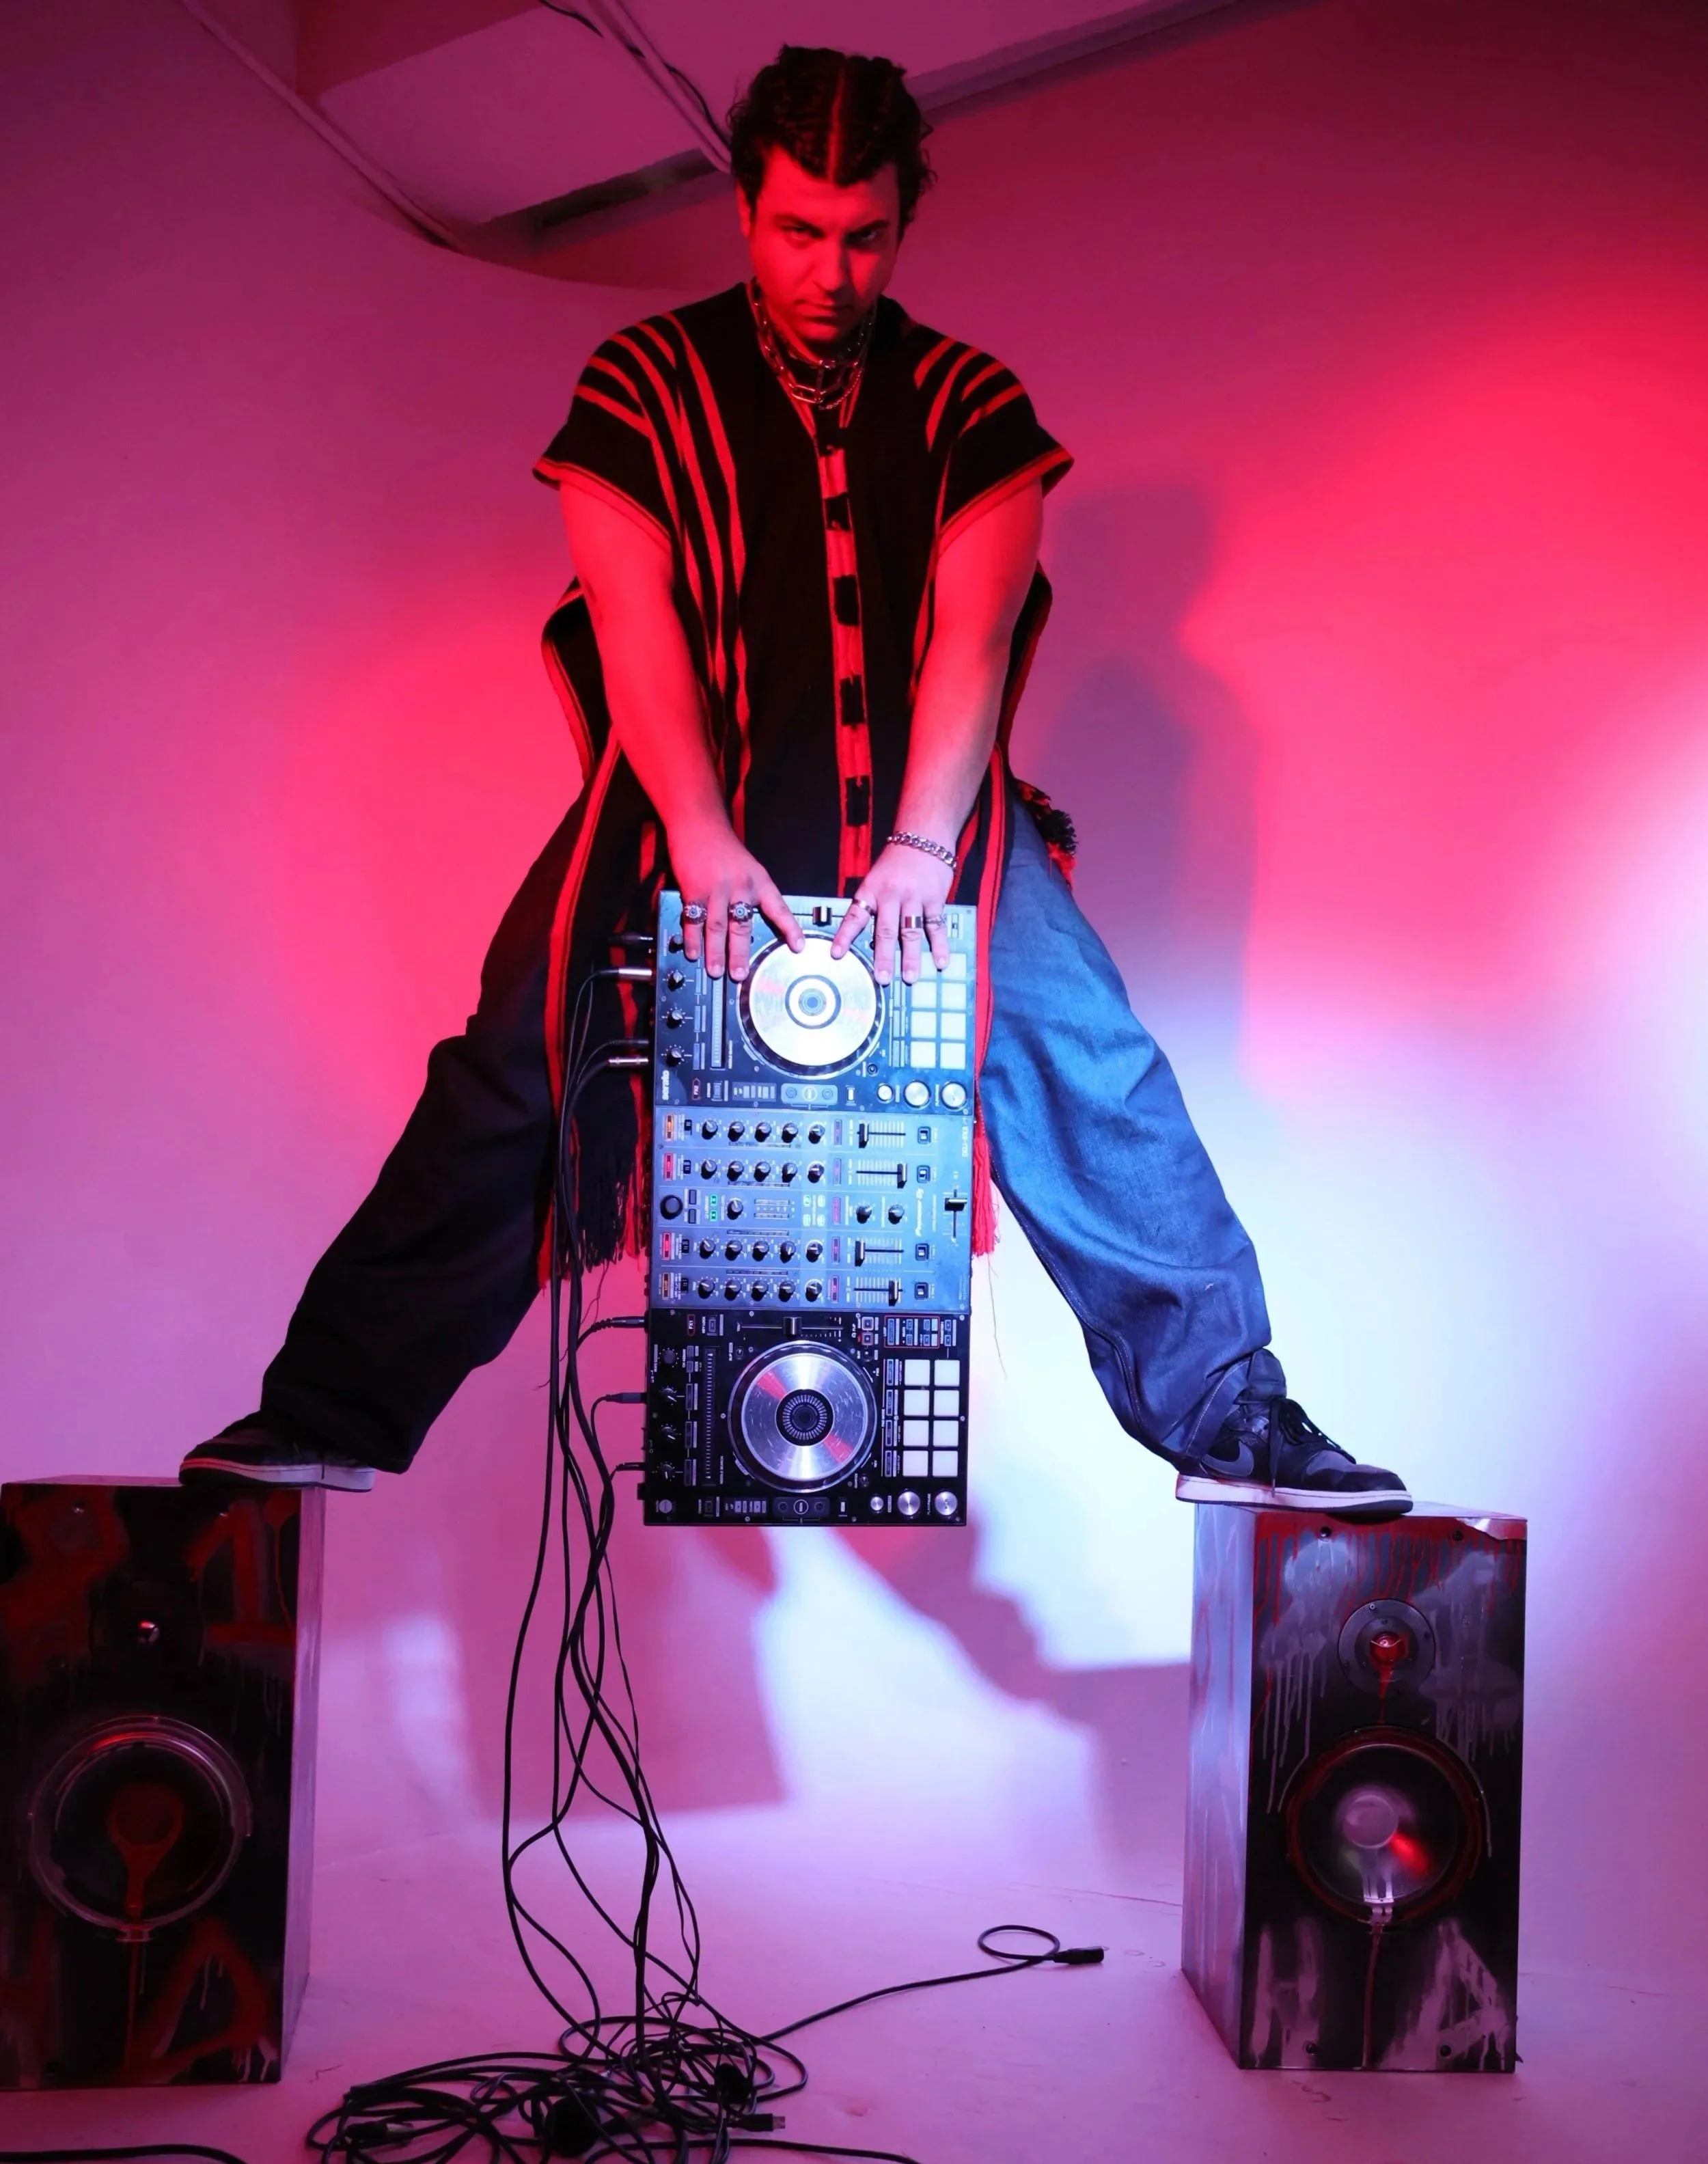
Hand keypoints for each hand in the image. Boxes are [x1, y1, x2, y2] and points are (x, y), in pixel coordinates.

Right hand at [670, 815, 802, 980]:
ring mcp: (715, 890)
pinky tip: (693, 952)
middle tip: (740, 974)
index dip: (789, 928)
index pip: (779, 908)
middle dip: (740, 952)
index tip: (799, 947)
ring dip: (716, 951)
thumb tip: (751, 923)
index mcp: (759, 881)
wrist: (699, 825)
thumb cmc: (724, 848)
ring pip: (716, 926)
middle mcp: (739, 886)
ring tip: (716, 971)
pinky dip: (692, 938)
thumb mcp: (749, 868)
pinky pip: (693, 919)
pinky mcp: (693, 890)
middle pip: (742, 925)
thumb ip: (752, 894)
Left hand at [830, 841, 953, 983]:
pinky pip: (936, 925)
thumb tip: (864, 935)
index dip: (845, 936)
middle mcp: (891, 895)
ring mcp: (914, 898)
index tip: (837, 955)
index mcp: (872, 890)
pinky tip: (940, 961)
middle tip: (881, 978)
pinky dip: (939, 945)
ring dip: (910, 957)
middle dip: (883, 956)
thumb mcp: (876, 878)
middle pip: (886, 930)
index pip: (855, 916)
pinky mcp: (935, 898)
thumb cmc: (896, 861)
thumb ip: (872, 904)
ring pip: (911, 931)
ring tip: (909, 978)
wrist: (924, 837)